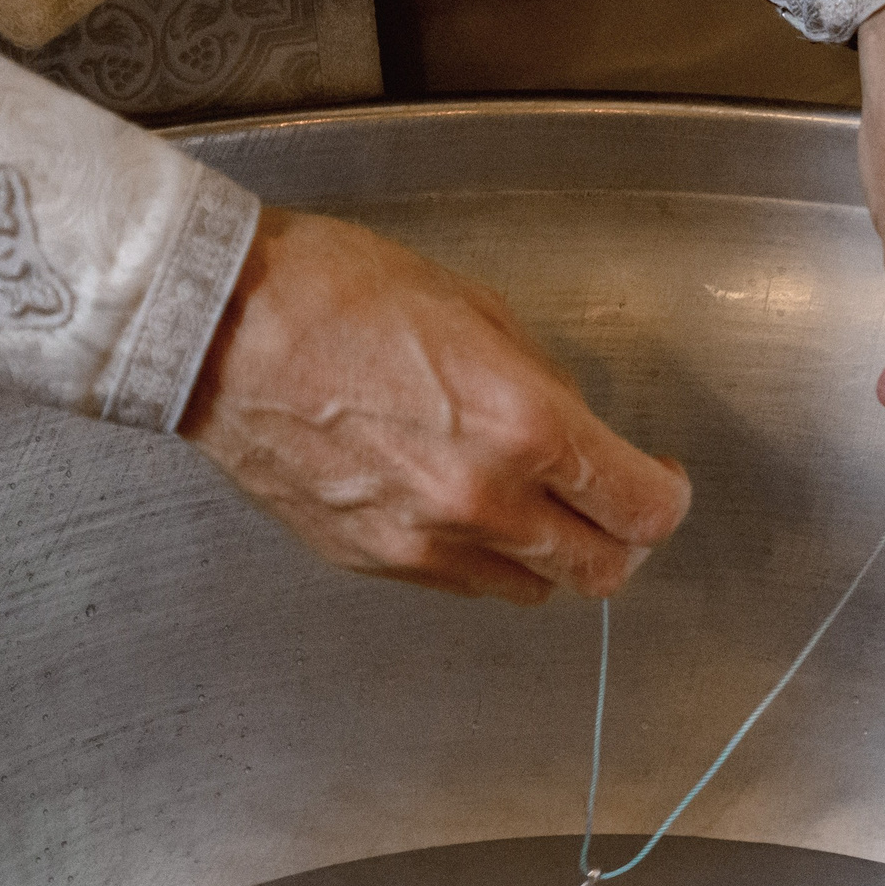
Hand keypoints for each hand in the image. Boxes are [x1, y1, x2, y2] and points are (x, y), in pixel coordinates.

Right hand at [179, 209, 691, 602]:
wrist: (216, 330)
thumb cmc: (333, 295)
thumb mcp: (475, 309)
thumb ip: (542, 384)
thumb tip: (575, 427)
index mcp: (525, 427)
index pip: (643, 509)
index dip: (668, 498)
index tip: (663, 479)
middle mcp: (484, 502)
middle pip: (602, 573)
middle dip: (622, 542)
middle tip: (613, 506)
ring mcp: (426, 543)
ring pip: (532, 590)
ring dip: (551, 556)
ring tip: (533, 506)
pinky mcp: (375, 562)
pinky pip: (461, 585)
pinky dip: (483, 561)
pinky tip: (464, 511)